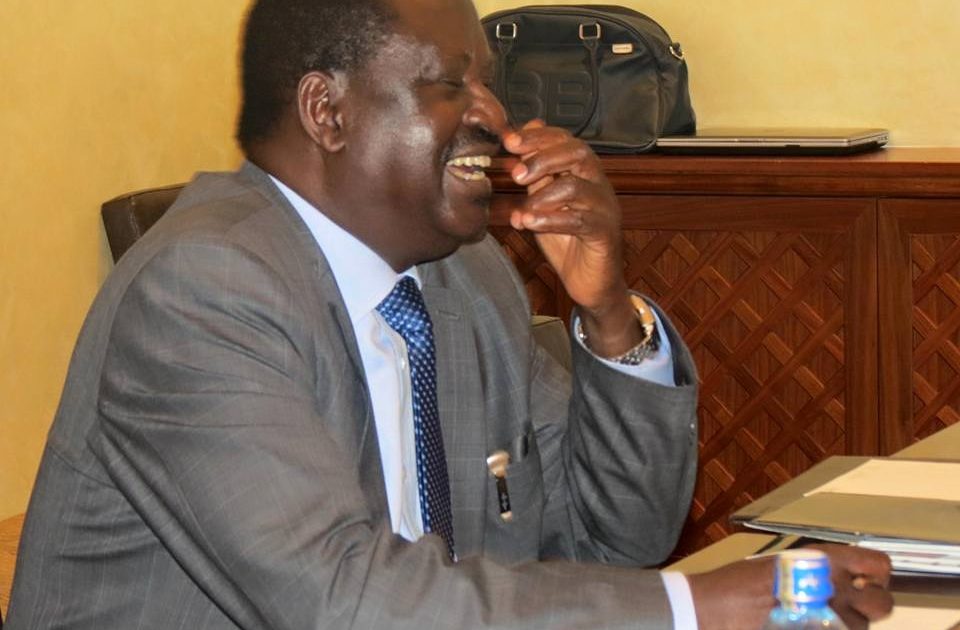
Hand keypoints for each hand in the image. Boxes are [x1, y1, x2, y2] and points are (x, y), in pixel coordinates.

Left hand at [502, 121, 642, 356]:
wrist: (590, 283)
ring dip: (542, 195)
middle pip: (577, 153)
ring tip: (522, 210)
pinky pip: (579, 220)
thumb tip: (517, 141)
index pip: (565, 140)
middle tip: (515, 174)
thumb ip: (534, 177)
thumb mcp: (543, 204)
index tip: (509, 141)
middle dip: (542, 158)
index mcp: (584, 172)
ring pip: (576, 186)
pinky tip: (528, 223)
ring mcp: (604, 208)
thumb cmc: (567, 242)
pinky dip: (550, 219)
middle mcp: (598, 184)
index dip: (538, 137)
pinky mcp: (604, 233)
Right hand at [685, 544, 892, 629]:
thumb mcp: (779, 564)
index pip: (878, 565)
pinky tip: (801, 629)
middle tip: (842, 610)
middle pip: (882, 604)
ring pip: (860, 628)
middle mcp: (835, 588)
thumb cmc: (737, 583)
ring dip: (844, 628)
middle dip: (869, 608)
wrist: (712, 609)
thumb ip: (815, 572)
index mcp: (823, 560)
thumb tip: (841, 583)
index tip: (863, 583)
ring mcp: (830, 619)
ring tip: (811, 623)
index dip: (876, 577)